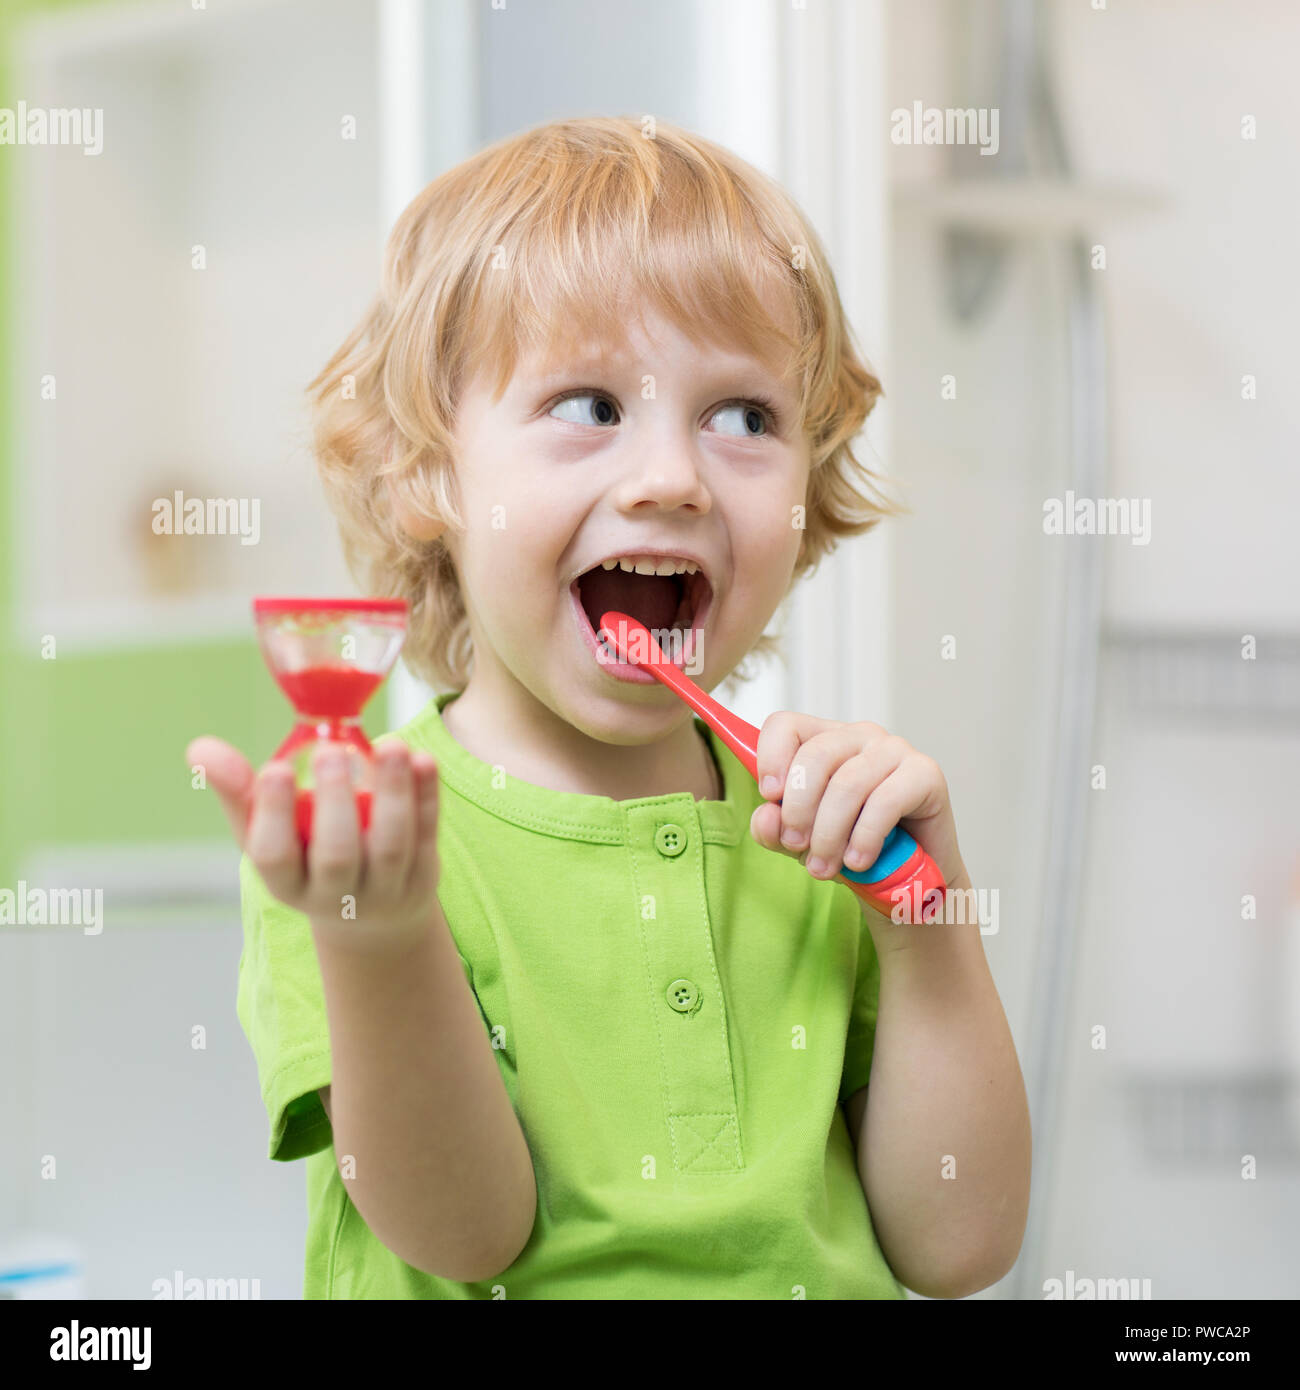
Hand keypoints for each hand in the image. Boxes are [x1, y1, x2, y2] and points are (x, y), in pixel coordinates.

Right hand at [185, 735, 441, 952]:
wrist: (369, 915)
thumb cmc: (305, 859)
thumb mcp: (266, 836)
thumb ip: (238, 792)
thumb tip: (199, 748)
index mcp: (287, 882)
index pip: (274, 856)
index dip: (274, 815)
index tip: (275, 768)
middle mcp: (335, 893)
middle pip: (337, 854)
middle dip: (334, 803)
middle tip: (330, 750)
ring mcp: (384, 887)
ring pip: (391, 845)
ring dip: (393, 793)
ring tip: (390, 745)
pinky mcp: (423, 873)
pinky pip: (427, 834)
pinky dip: (428, 797)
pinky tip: (424, 760)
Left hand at [748, 712, 967, 907]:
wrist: (909, 879)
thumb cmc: (852, 848)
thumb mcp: (802, 842)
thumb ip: (775, 829)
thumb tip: (767, 816)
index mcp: (824, 740)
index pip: (785, 726)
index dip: (770, 758)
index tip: (769, 797)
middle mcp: (859, 736)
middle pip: (815, 756)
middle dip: (798, 810)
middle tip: (796, 847)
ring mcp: (895, 750)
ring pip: (848, 784)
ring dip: (829, 834)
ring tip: (823, 867)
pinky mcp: (925, 773)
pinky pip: (885, 801)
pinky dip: (864, 837)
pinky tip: (858, 861)